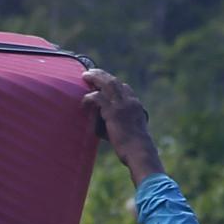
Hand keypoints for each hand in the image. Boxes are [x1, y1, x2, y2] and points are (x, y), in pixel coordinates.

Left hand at [83, 69, 163, 184]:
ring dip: (95, 78)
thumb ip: (122, 125)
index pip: (125, 88)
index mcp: (136, 105)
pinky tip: (83, 102)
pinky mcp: (113, 112)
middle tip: (91, 72)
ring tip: (85, 76)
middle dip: (102, 75)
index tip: (103, 82)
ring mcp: (122, 105)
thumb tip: (108, 127)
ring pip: (107, 84)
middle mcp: (130, 101)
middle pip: (115, 81)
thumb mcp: (131, 132)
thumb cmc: (135, 148)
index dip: (113, 83)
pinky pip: (98, 98)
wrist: (139, 151)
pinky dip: (89, 98)